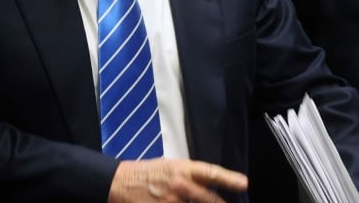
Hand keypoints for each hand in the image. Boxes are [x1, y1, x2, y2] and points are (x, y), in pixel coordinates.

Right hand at [108, 158, 247, 201]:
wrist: (120, 183)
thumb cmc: (147, 173)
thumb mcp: (170, 166)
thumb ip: (191, 176)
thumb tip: (212, 187)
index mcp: (182, 169)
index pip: (210, 173)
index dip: (229, 179)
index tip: (244, 184)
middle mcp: (180, 185)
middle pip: (210, 200)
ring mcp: (172, 202)